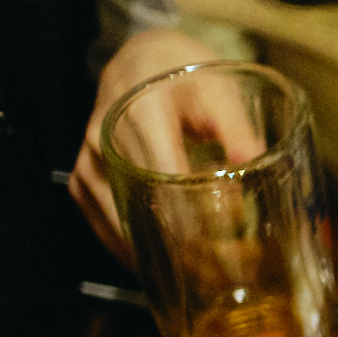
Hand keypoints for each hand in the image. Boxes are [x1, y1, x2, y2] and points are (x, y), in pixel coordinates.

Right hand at [69, 28, 233, 265]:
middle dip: (180, 246)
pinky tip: (163, 265)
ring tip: (199, 276)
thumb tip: (255, 161)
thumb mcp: (220, 87)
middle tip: (221, 271)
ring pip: (118, 222)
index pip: (162, 176)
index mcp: (140, 112)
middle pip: (139, 206)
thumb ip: (236, 126)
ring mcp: (88, 160)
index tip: (224, 244)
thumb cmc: (184, 74)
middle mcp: (104, 138)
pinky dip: (132, 247)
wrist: (140, 60)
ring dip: (157, 253)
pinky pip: (101, 223)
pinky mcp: (82, 177)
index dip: (193, 216)